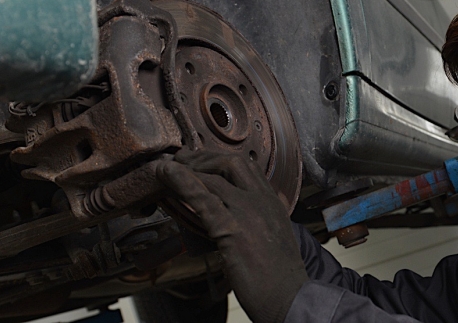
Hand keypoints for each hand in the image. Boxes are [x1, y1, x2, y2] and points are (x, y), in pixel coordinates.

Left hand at [156, 149, 307, 322]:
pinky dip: (181, 182)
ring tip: (165, 167)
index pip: (246, 166)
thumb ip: (254, 220)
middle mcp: (261, 201)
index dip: (219, 158)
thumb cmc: (279, 275)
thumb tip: (226, 215)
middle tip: (181, 160)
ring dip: (185, 167)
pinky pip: (203, 199)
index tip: (201, 160)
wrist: (291, 298)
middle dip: (202, 158)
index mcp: (272, 202)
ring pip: (213, 177)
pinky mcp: (233, 230)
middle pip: (230, 162)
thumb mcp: (272, 236)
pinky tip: (166, 174)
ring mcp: (248, 213)